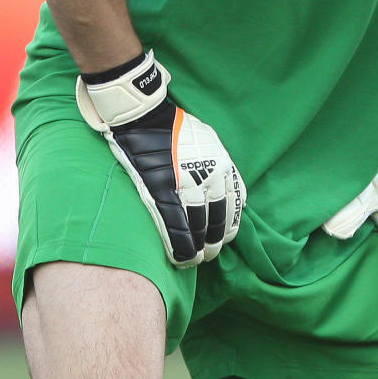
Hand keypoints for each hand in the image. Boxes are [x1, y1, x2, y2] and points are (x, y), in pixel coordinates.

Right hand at [76, 50, 245, 267]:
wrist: (144, 118)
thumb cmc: (175, 129)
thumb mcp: (209, 142)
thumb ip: (220, 167)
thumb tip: (231, 193)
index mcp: (222, 166)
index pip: (232, 205)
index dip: (228, 227)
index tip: (223, 239)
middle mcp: (209, 178)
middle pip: (217, 220)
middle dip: (214, 242)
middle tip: (209, 255)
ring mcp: (185, 186)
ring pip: (198, 228)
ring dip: (197, 249)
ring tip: (194, 260)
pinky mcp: (161, 191)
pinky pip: (175, 226)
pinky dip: (180, 245)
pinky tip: (181, 257)